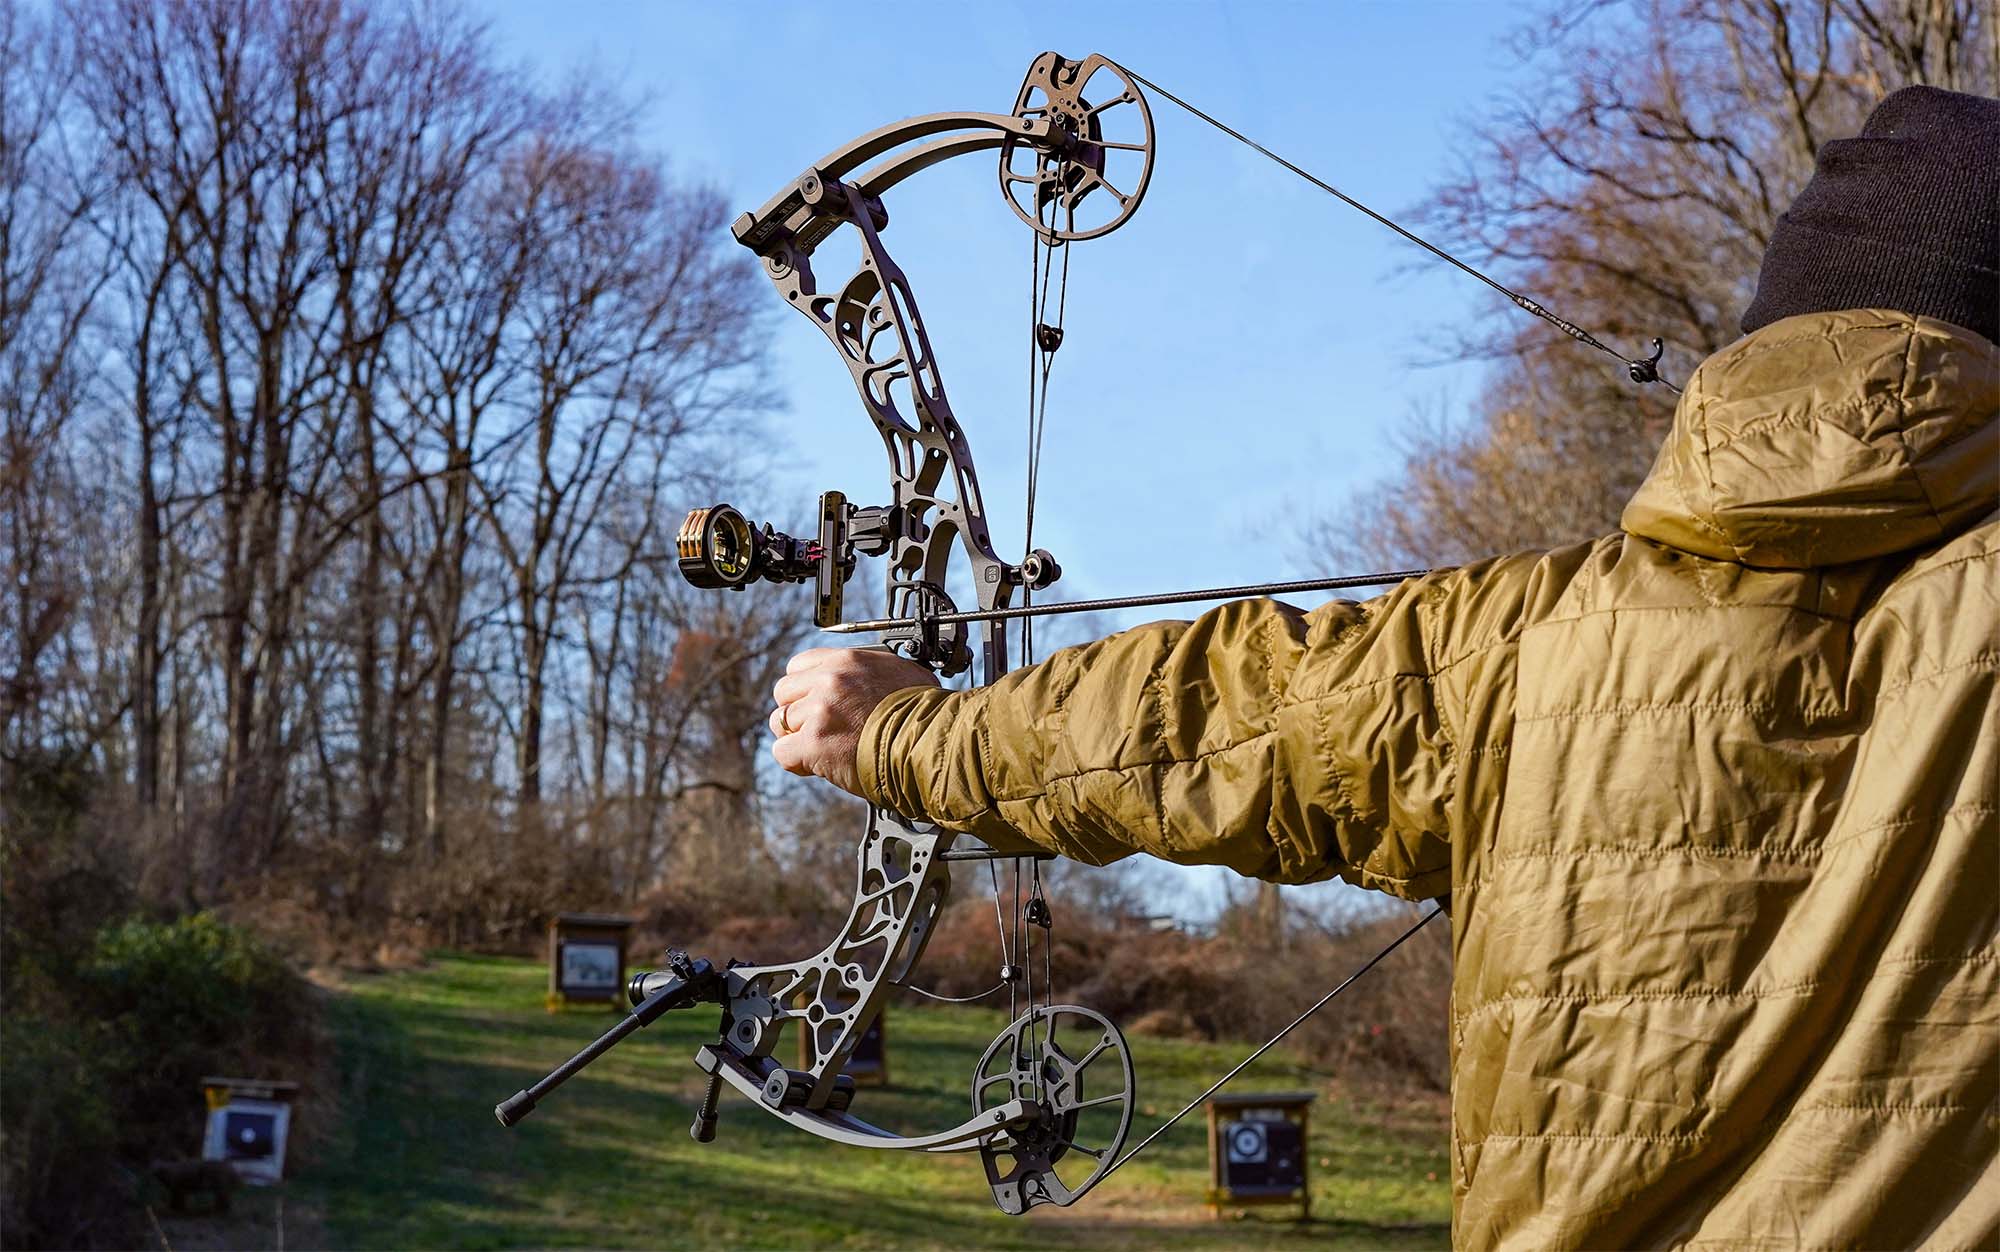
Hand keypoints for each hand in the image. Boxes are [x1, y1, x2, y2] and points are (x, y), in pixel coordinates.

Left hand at [770, 647, 938, 795]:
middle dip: (796, 712)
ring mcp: (820, 711)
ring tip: (823, 748)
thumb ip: (873, 671)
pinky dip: (797, 762)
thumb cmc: (924, 716)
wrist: (930, 743)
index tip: (814, 702)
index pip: (799, 665)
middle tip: (817, 729)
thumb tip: (872, 677)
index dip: (804, 687)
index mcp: (848, 661)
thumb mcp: (901, 674)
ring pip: (780, 722)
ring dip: (797, 737)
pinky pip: (783, 752)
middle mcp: (830, 680)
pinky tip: (818, 765)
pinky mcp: (814, 743)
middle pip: (784, 692)